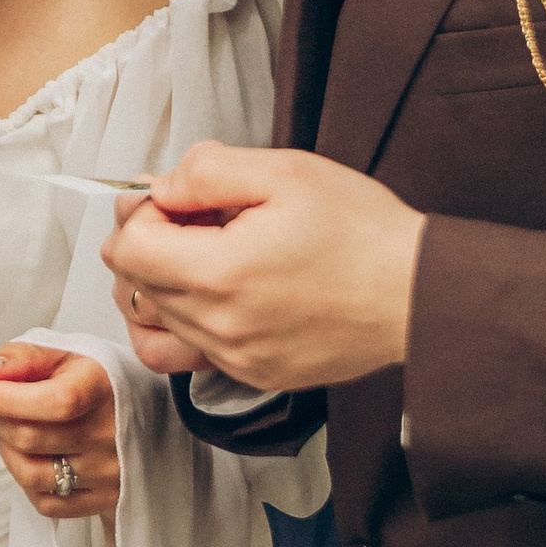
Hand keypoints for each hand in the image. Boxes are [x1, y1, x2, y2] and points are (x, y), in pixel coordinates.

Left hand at [0, 344, 119, 516]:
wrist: (139, 418)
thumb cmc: (89, 384)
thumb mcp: (63, 357)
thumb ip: (23, 358)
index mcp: (105, 389)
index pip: (56, 402)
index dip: (8, 399)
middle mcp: (113, 434)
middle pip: (31, 438)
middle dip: (0, 419)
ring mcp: (110, 472)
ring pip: (31, 474)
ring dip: (7, 451)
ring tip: (12, 432)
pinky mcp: (104, 500)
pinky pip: (45, 503)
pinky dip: (26, 481)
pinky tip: (32, 458)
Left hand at [103, 142, 424, 391]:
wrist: (418, 293)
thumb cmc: (363, 232)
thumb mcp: (286, 172)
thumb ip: (207, 171)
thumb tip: (160, 188)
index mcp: (220, 274)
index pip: (127, 250)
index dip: (141, 214)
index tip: (175, 200)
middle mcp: (220, 327)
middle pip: (134, 287)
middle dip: (149, 244)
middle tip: (193, 218)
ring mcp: (236, 359)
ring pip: (153, 326)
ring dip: (158, 287)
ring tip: (197, 257)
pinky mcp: (256, 375)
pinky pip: (189, 356)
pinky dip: (185, 323)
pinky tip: (215, 294)